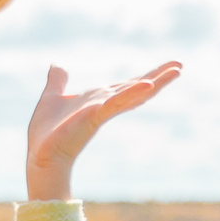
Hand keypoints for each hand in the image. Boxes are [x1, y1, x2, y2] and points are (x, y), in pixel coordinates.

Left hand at [26, 61, 181, 199]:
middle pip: (138, 87)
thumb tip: (57, 65)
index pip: (128, 85)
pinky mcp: (95, 115)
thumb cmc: (46, 132)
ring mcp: (103, 109)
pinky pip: (116, 102)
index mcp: (99, 99)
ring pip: (134, 92)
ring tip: (176, 71)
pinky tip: (148, 84)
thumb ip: (58, 81)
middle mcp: (105, 104)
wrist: (40, 155)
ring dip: (156, 81)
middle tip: (180, 65)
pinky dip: (132, 92)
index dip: (147, 75)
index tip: (168, 67)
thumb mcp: (52, 96)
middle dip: (159, 76)